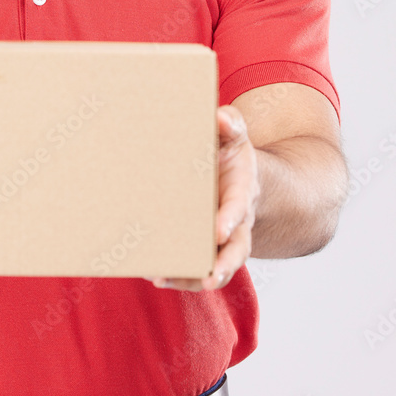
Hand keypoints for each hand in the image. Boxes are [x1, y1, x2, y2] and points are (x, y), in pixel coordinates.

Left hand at [145, 104, 259, 291]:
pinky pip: (196, 266)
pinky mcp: (204, 245)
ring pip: (216, 264)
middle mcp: (236, 221)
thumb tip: (220, 117)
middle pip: (237, 249)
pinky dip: (180, 275)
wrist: (233, 172)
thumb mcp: (233, 133)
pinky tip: (154, 274)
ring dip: (194, 277)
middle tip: (209, 278)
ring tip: (164, 278)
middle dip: (224, 265)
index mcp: (242, 190)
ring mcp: (221, 238)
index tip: (219, 232)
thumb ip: (230, 123)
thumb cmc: (228, 151)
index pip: (239, 208)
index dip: (230, 220)